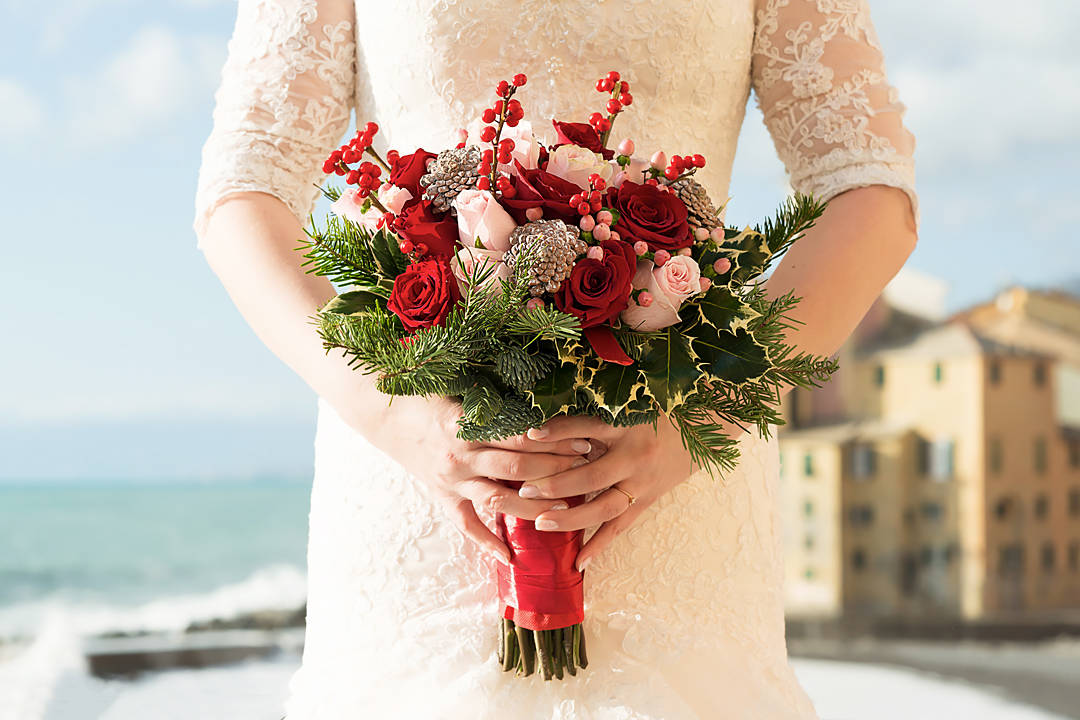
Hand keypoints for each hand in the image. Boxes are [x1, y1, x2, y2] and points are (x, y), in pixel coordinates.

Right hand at [363, 394, 591, 562]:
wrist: (383, 415)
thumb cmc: (427, 395)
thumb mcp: (460, 387)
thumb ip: (496, 395)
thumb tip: (542, 390)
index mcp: (466, 425)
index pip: (520, 437)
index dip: (554, 440)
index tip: (583, 439)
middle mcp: (460, 456)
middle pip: (516, 469)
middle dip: (555, 470)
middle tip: (586, 467)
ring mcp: (451, 480)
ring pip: (498, 500)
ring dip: (534, 507)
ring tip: (566, 509)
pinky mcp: (442, 497)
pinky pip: (465, 525)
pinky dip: (486, 543)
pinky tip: (510, 558)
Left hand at [520, 415, 736, 570]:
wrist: (703, 427)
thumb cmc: (658, 411)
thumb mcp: (628, 406)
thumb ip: (594, 416)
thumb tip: (548, 423)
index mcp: (628, 426)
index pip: (587, 428)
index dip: (559, 431)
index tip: (529, 435)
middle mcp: (635, 456)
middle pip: (592, 475)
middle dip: (557, 484)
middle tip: (525, 490)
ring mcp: (644, 482)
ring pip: (605, 507)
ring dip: (572, 519)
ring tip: (542, 524)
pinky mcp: (649, 499)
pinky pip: (621, 525)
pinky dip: (600, 544)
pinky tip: (578, 561)